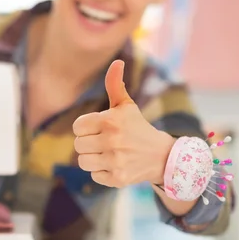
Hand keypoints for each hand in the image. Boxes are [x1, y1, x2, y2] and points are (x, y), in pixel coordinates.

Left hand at [73, 60, 174, 187]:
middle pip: (78, 145)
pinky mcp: (118, 178)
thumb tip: (117, 61)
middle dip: (89, 143)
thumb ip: (115, 84)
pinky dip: (102, 172)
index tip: (98, 129)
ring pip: (83, 161)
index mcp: (110, 120)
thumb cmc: (137, 127)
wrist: (161, 156)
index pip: (77, 127)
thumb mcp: (126, 106)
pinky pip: (94, 175)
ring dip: (92, 158)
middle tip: (104, 142)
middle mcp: (112, 141)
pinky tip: (115, 165)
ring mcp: (116, 160)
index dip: (85, 128)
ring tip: (107, 154)